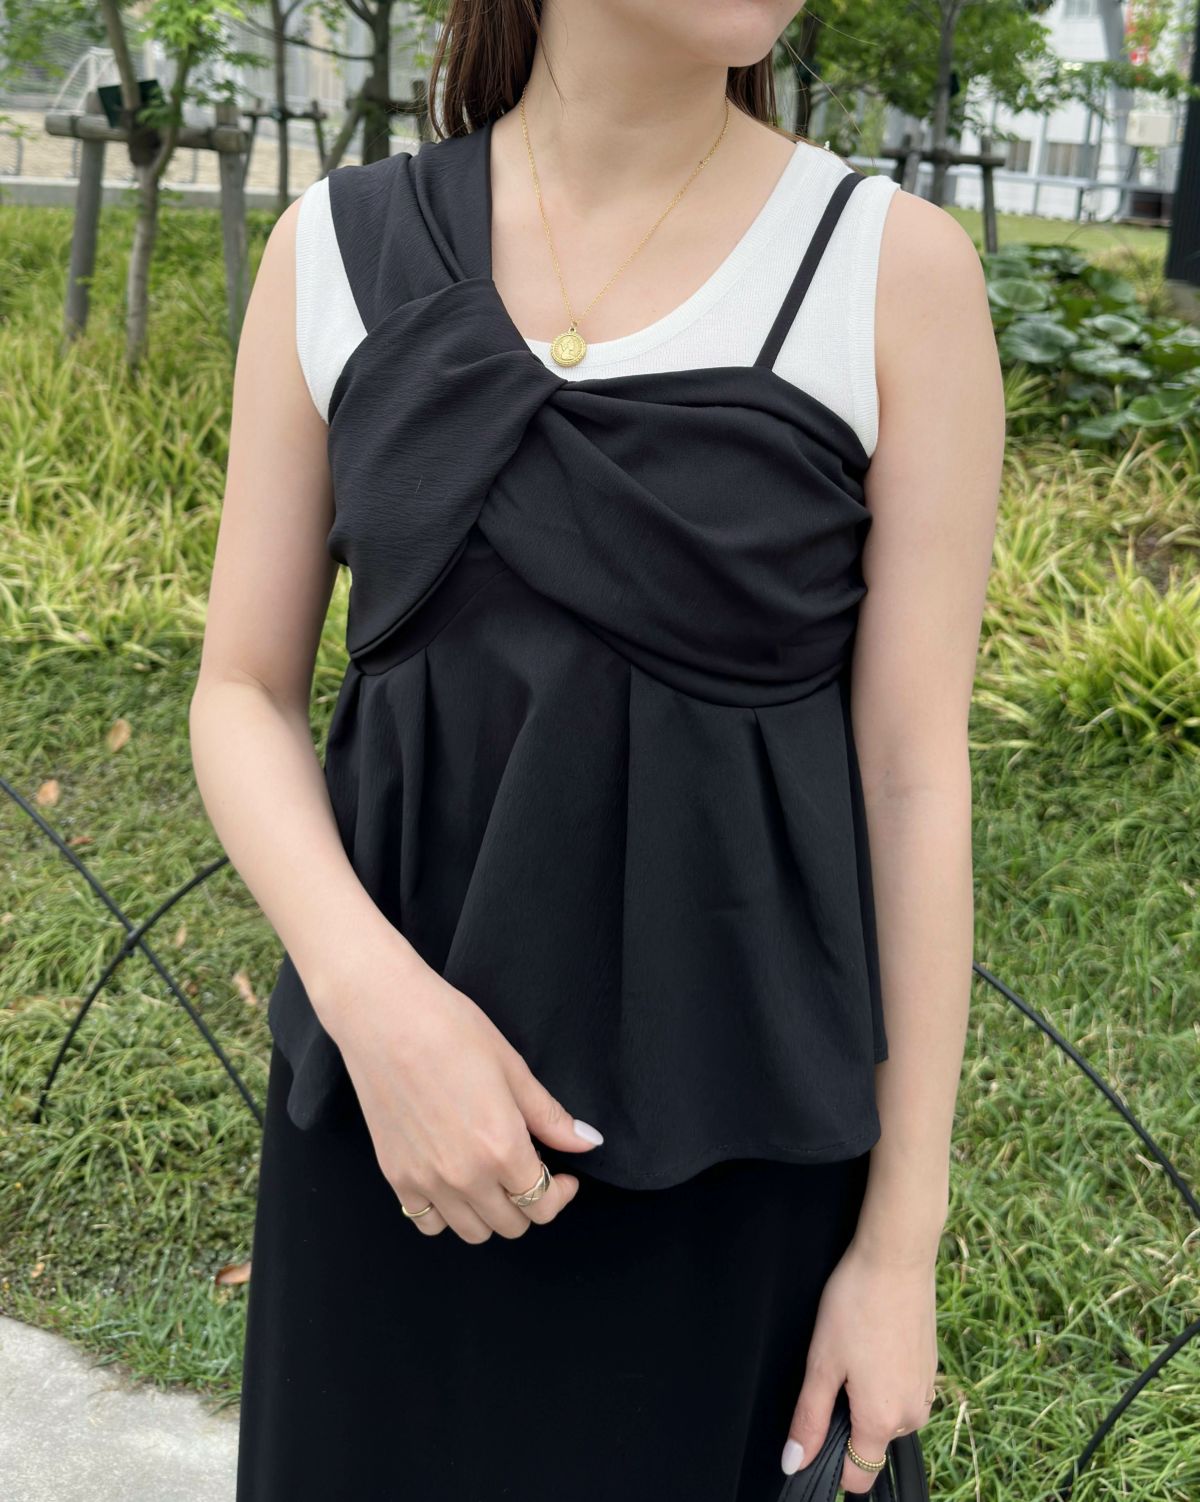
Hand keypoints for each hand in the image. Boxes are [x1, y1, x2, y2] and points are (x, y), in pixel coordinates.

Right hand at [313, 936, 604, 1243]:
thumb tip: (587, 1142)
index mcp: (501, 1148)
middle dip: (530, 1204)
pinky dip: (447, 1213)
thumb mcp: (512, 1068)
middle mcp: (464, 1176)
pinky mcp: (395, 1175)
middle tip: (530, 1172)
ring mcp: (425, 1180)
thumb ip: (550, 1116)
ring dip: (491, 1213)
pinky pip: (427, 1222)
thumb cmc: (450, 1029)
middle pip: (511, 1225)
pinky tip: (454, 1180)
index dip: (561, 1193)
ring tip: (493, 1178)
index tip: (564, 1176)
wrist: (383, 1015)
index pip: (543, 1203)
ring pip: (472, 1232)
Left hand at [780, 1235, 938, 1493]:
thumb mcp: (822, 1363)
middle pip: (871, 1443)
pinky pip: (901, 1393)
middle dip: (847, 1418)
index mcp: (883, 1420)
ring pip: (886, 1417)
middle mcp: (912, 1415)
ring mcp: (926, 1392)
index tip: (818, 1428)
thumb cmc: (856, 1304)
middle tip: (835, 1368)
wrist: (896, 1259)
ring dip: (866, 1397)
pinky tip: (873, 1342)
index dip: (831, 1462)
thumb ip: (809, 1419)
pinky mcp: (930, 1370)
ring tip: (855, 1350)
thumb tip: (795, 1463)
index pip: (858, 1476)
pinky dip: (884, 1379)